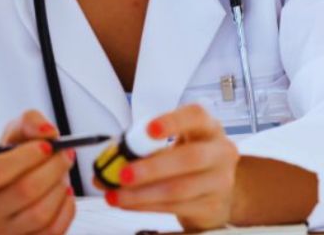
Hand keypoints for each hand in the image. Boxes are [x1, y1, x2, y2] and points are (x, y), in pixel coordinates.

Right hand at [0, 110, 76, 234]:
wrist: (17, 183)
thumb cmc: (15, 156)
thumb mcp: (17, 132)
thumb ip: (31, 121)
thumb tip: (48, 132)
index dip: (26, 156)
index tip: (47, 145)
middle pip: (24, 192)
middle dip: (52, 169)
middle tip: (65, 154)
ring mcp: (6, 232)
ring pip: (40, 214)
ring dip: (59, 188)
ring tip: (62, 174)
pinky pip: (53, 231)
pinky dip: (67, 209)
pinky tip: (65, 193)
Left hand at [102, 105, 238, 231]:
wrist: (216, 192)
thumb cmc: (187, 162)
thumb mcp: (171, 145)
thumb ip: (141, 149)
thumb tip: (104, 167)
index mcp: (208, 128)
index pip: (196, 116)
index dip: (173, 121)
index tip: (149, 129)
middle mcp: (220, 153)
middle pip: (190, 158)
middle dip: (152, 167)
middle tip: (122, 174)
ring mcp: (220, 182)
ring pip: (179, 189)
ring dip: (142, 194)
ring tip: (116, 195)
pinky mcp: (211, 207)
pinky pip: (175, 207)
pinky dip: (146, 206)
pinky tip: (129, 203)